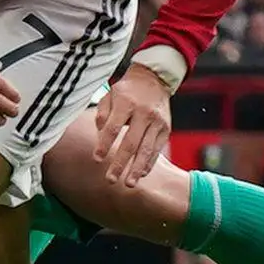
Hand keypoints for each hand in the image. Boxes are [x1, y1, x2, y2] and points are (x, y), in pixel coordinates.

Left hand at [92, 67, 172, 185]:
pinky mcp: (166, 129)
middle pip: (131, 143)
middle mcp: (144, 113)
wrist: (153, 79)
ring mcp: (158, 122)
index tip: (97, 159)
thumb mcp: (110, 95)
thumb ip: (102, 114)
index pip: (113, 128)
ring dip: (137, 169)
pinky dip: (149, 163)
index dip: (104, 144)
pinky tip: (141, 174)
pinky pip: (157, 149)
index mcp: (127, 103)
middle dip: (120, 164)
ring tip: (129, 184)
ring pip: (146, 149)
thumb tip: (100, 136)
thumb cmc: (126, 91)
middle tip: (110, 180)